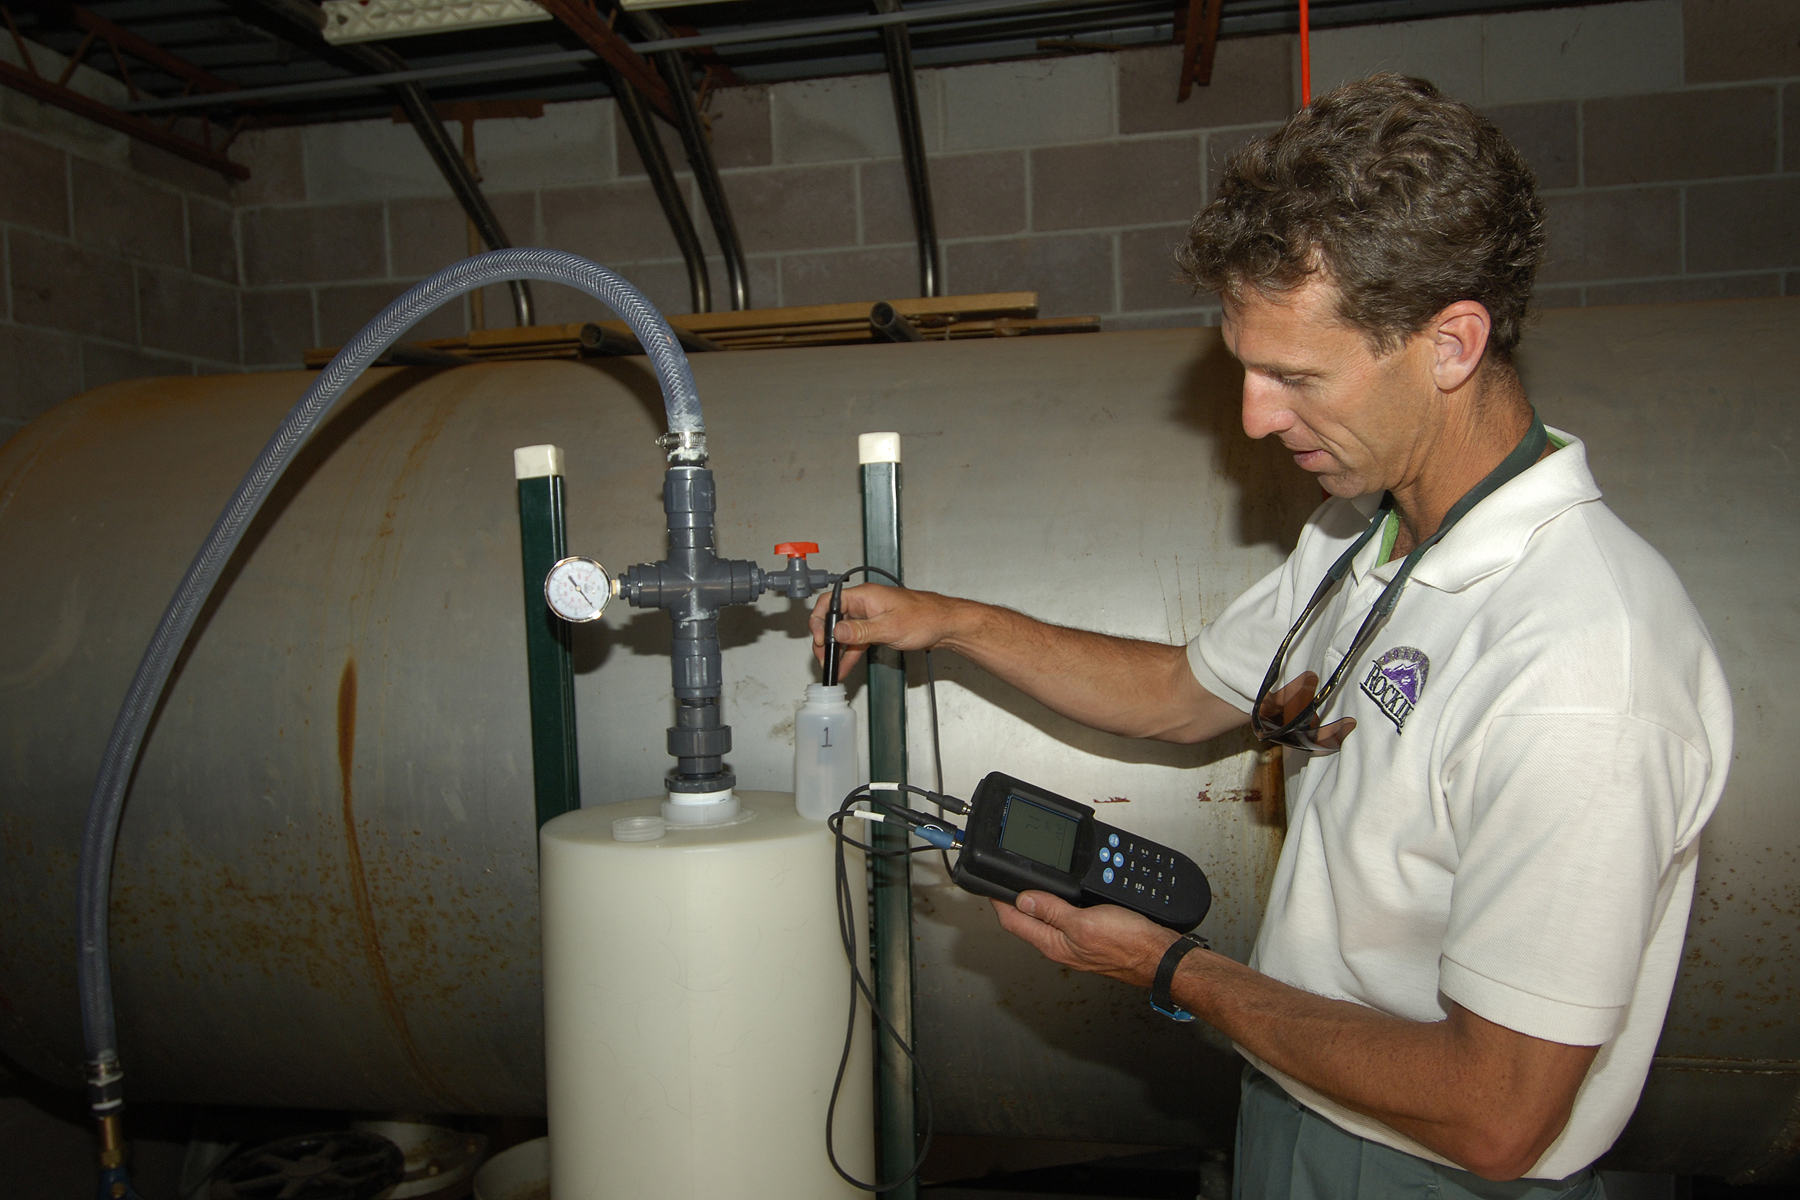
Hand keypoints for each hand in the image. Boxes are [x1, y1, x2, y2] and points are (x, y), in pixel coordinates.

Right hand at [807, 584, 961, 681]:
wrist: (945, 624)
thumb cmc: (924, 617)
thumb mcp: (889, 627)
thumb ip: (860, 630)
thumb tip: (836, 631)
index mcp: (864, 596)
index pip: (830, 602)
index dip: (819, 620)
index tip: (819, 638)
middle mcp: (864, 603)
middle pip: (834, 619)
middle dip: (825, 639)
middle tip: (823, 657)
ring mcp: (870, 616)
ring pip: (844, 632)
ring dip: (836, 650)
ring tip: (831, 666)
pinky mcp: (876, 628)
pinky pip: (857, 640)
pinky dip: (850, 653)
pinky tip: (844, 667)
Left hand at [990, 891, 1179, 988]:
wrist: (1159, 956)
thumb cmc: (1128, 945)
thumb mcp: (1084, 922)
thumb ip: (1052, 910)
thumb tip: (1024, 899)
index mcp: (1053, 944)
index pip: (1013, 921)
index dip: (998, 900)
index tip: (990, 884)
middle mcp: (1061, 945)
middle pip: (1026, 920)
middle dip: (1014, 900)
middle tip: (1005, 880)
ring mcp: (1076, 942)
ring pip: (1046, 919)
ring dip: (1037, 901)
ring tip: (1028, 884)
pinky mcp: (1091, 937)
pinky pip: (1066, 918)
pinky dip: (1059, 904)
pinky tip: (1064, 895)